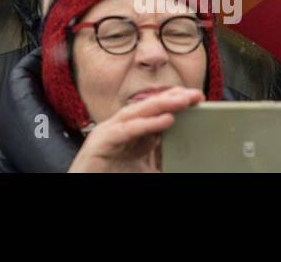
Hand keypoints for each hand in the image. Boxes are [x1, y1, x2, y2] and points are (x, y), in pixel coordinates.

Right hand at [67, 87, 202, 173]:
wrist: (84, 186)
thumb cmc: (110, 176)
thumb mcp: (143, 169)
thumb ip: (158, 160)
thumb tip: (184, 158)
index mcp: (129, 132)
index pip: (154, 112)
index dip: (174, 103)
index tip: (196, 98)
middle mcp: (119, 127)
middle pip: (148, 107)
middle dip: (172, 99)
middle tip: (195, 94)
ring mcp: (109, 131)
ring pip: (137, 112)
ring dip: (162, 104)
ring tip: (183, 100)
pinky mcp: (102, 141)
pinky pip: (127, 130)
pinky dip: (147, 124)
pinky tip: (166, 120)